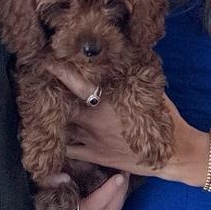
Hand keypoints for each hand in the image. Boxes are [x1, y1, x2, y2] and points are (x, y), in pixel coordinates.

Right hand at [38, 172, 127, 209]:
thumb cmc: (36, 199)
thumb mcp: (39, 187)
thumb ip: (49, 181)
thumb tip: (64, 177)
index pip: (91, 207)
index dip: (107, 192)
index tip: (119, 176)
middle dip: (119, 193)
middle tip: (125, 174)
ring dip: (119, 200)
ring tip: (123, 182)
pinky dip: (114, 208)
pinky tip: (117, 195)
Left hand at [42, 62, 199, 180]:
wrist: (174, 153)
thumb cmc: (165, 118)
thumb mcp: (150, 90)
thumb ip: (132, 75)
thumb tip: (124, 53)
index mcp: (109, 100)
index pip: (78, 83)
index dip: (61, 71)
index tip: (48, 60)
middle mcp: (95, 120)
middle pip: (62, 104)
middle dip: (49, 94)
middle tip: (37, 84)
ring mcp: (92, 139)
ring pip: (61, 127)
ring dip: (49, 117)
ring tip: (36, 107)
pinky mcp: (93, 156)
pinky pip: (67, 150)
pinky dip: (55, 142)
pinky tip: (46, 135)